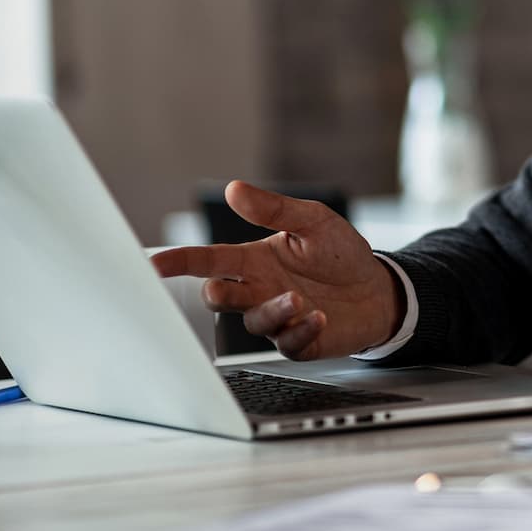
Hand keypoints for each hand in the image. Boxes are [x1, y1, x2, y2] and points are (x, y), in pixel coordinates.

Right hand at [149, 181, 402, 360]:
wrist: (378, 287)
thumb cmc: (339, 253)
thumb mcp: (313, 221)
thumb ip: (275, 209)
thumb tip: (235, 188)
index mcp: (254, 260)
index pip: (209, 260)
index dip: (179, 261)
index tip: (153, 264)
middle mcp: (259, 290)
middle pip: (220, 296)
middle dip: (216, 294)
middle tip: (220, 288)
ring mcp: (277, 318)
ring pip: (254, 321)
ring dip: (271, 310)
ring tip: (297, 298)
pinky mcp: (299, 340)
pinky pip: (288, 342)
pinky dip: (300, 329)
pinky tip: (318, 317)